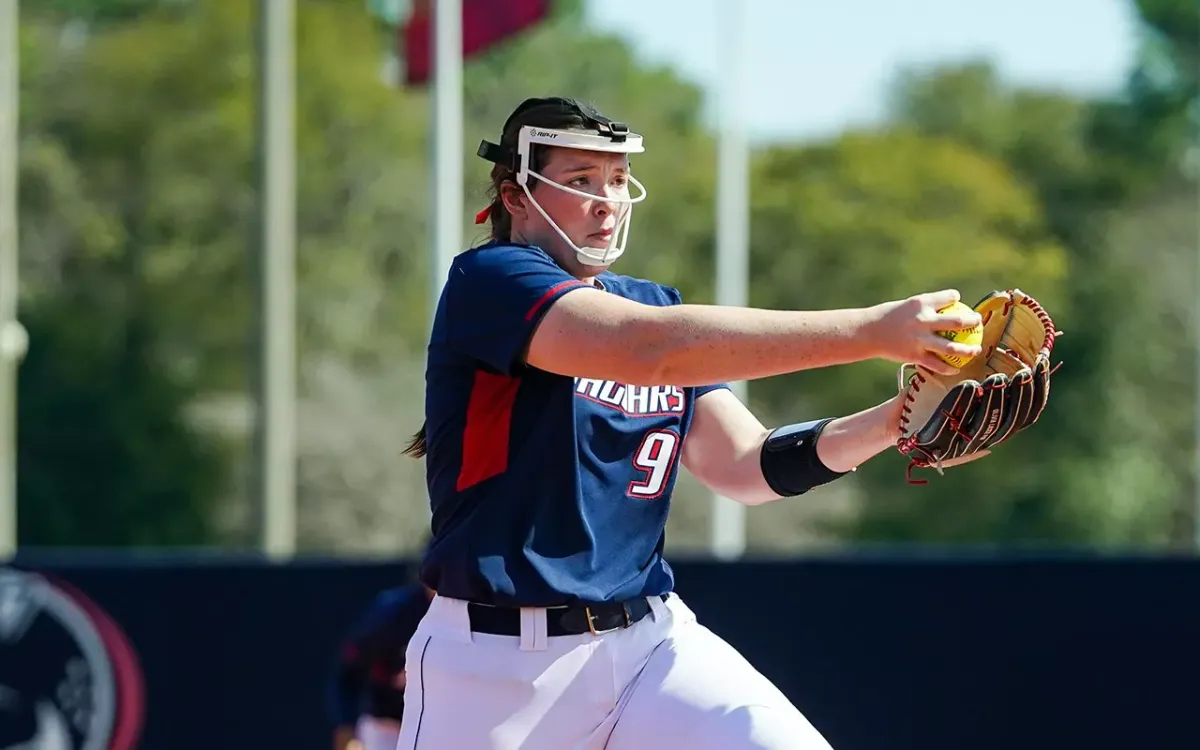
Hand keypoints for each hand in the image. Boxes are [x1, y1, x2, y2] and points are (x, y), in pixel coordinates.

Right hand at [863, 289, 982, 375]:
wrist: (867, 332)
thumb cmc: (885, 318)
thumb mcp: (904, 307)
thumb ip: (922, 310)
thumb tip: (939, 310)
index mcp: (921, 303)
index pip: (948, 297)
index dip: (955, 297)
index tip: (959, 301)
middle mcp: (923, 320)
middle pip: (957, 321)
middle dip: (972, 322)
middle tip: (978, 323)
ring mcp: (920, 339)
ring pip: (952, 348)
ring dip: (968, 350)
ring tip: (976, 350)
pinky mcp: (915, 355)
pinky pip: (937, 364)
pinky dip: (948, 368)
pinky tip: (956, 370)